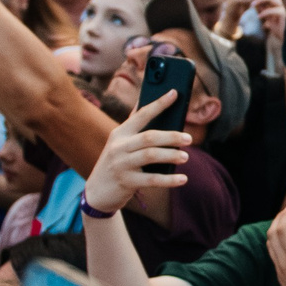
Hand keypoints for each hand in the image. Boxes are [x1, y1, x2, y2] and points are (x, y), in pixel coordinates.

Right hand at [82, 93, 190, 214]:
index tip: (174, 93)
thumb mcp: (120, 143)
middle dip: (171, 136)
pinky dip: (169, 179)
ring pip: (150, 156)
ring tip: (185, 157)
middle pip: (149, 137)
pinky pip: (152, 180)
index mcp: (120, 133)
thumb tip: (146, 99)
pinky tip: (182, 179)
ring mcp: (122, 164)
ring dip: (171, 155)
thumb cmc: (115, 162)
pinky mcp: (126, 182)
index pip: (141, 114)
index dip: (158, 104)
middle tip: (189, 139)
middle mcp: (119, 146)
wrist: (96, 191)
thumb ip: (134, 124)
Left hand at [266, 214, 285, 285]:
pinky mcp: (281, 277)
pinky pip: (273, 253)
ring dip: (275, 229)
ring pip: (270, 244)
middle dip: (278, 219)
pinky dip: (275, 240)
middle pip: (272, 234)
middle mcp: (283, 263)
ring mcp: (280, 271)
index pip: (282, 230)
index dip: (285, 215)